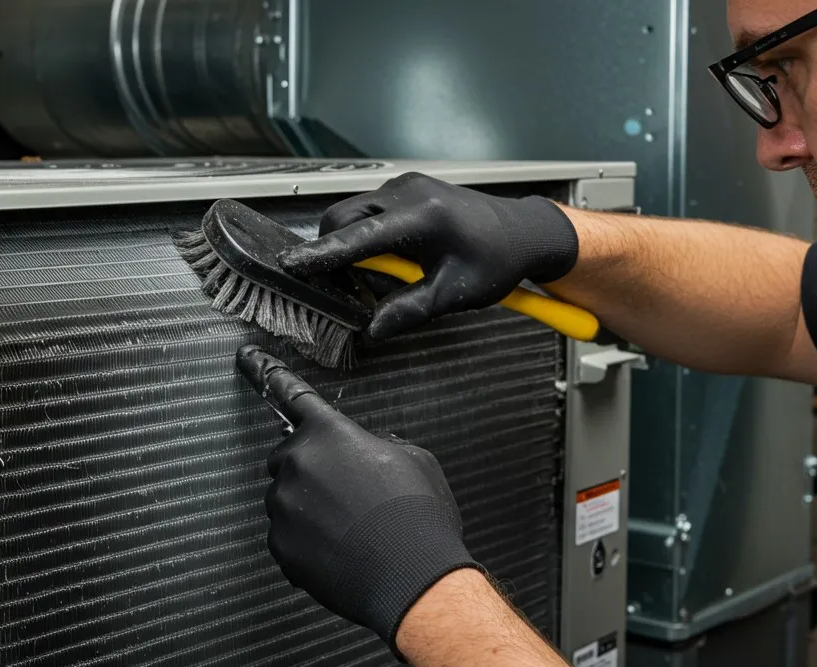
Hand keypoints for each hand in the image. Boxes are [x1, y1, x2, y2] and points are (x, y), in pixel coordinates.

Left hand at [251, 351, 480, 655]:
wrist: (412, 577)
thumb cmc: (417, 516)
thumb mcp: (414, 460)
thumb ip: (381, 445)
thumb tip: (372, 450)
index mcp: (329, 433)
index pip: (292, 394)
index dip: (267, 371)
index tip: (245, 357)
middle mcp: (298, 464)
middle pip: (287, 456)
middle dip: (311, 469)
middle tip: (347, 493)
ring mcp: (284, 507)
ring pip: (287, 500)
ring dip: (311, 509)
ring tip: (352, 529)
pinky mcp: (280, 546)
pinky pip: (288, 537)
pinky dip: (308, 542)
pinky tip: (342, 551)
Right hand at [281, 172, 579, 339]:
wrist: (523, 232)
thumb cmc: (497, 260)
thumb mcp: (453, 293)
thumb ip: (407, 310)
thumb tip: (370, 328)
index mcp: (423, 217)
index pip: (358, 236)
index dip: (322, 254)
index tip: (293, 264)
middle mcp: (408, 193)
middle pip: (342, 218)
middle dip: (333, 253)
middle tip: (347, 289)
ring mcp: (405, 187)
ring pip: (352, 214)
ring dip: (351, 246)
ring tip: (377, 279)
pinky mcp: (405, 190)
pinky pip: (368, 212)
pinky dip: (366, 237)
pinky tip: (389, 261)